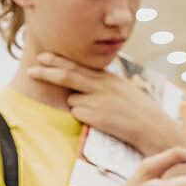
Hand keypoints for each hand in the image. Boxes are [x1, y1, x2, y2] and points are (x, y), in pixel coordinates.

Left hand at [26, 52, 185, 155]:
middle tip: (31, 68)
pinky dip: (83, 117)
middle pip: (68, 74)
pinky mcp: (97, 114)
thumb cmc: (138, 112)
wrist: (153, 128)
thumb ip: (103, 84)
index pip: (78, 64)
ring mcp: (99, 99)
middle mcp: (103, 85)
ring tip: (100, 112)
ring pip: (72, 98)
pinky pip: (78, 114)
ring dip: (77, 105)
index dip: (58, 60)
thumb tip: (82, 80)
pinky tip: (101, 121)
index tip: (43, 56)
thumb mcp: (122, 90)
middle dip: (47, 71)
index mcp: (109, 77)